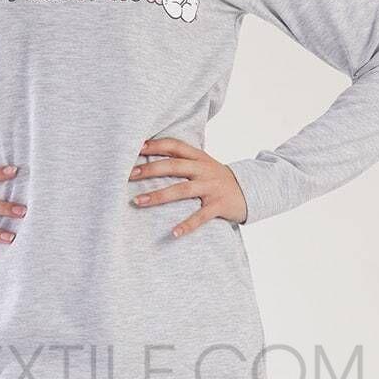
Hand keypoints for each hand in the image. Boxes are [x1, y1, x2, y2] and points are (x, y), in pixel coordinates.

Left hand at [128, 137, 247, 234]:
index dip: (155, 145)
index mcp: (199, 157)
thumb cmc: (217, 178)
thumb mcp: (203, 164)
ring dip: (159, 196)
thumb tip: (149, 153)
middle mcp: (204, 169)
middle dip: (149, 169)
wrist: (251, 190)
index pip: (174, 146)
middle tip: (128, 175)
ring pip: (182, 190)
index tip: (134, 148)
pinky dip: (187, 225)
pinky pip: (200, 217)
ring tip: (138, 201)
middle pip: (173, 166)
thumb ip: (183, 159)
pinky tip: (173, 233)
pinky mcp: (219, 205)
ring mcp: (212, 187)